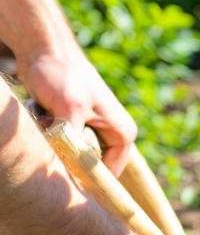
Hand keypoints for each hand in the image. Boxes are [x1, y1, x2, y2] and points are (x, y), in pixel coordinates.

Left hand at [18, 47, 137, 175]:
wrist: (42, 47)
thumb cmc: (62, 74)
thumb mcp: (69, 111)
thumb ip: (75, 144)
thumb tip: (74, 174)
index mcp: (122, 133)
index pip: (110, 173)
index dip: (89, 182)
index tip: (66, 187)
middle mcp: (111, 132)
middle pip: (89, 163)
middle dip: (67, 154)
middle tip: (52, 136)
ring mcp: (91, 126)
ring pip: (71, 150)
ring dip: (54, 140)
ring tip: (46, 116)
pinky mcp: (73, 121)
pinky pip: (60, 139)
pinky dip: (47, 130)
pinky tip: (42, 112)